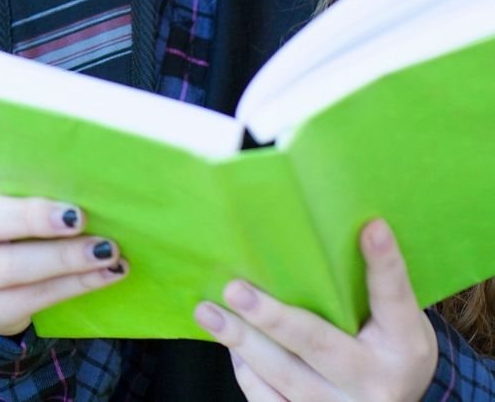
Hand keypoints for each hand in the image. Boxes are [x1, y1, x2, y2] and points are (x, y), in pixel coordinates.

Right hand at [0, 141, 128, 336]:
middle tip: (78, 217)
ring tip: (106, 250)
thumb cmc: (7, 206)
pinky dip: (72, 286)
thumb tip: (79, 162)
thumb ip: (26, 169)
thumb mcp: (3, 182)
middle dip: (30, 218)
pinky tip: (104, 274)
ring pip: (6, 267)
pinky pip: (27, 300)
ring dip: (62, 259)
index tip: (56, 167)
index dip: (10, 165)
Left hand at [194, 218, 437, 400]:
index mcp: (404, 345)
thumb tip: (320, 233)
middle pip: (319, 345)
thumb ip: (367, 287)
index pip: (392, 297)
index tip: (371, 228)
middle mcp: (376, 383)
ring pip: (286, 376)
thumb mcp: (395, 320)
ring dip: (242, 342)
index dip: (383, 262)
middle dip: (272, 317)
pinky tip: (231, 345)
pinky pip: (271, 400)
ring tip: (208, 313)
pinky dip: (247, 371)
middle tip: (235, 290)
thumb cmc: (387, 347)